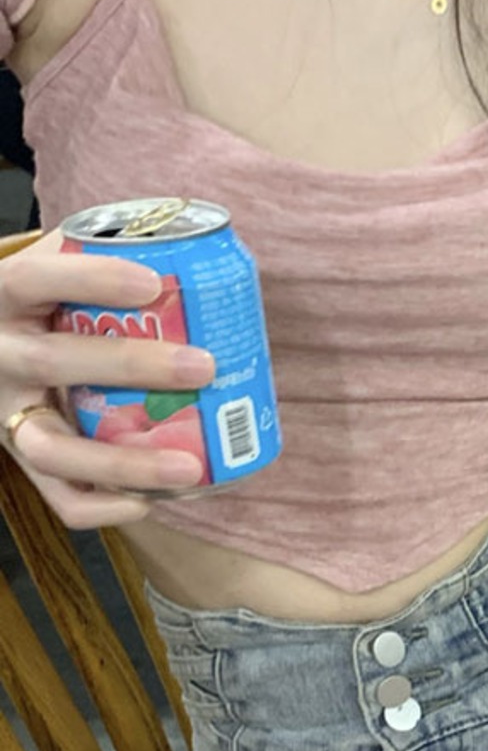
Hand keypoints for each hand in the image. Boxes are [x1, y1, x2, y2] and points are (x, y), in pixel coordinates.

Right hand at [0, 229, 213, 529]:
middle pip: (52, 362)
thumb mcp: (59, 266)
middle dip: (131, 365)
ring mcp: (4, 415)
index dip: (93, 279)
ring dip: (123, 463)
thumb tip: (194, 243)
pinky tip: (150, 501)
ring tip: (190, 466)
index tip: (155, 282)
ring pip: (50, 449)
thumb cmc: (46, 301)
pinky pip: (56, 497)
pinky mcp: (20, 458)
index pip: (36, 279)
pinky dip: (102, 507)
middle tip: (205, 366)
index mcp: (3, 296)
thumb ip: (107, 250)